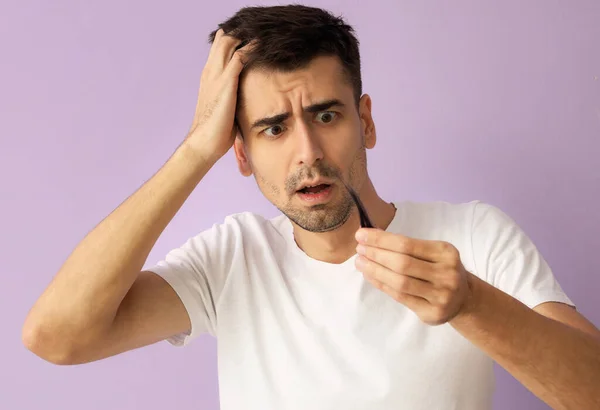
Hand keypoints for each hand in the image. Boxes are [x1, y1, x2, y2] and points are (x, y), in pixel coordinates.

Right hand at [184, 29, 253, 162]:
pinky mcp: (226, 83)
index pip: (218, 49)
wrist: (204, 142)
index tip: (246, 35)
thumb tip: (243, 99)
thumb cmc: (215, 130)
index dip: (230, 39)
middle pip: (223, 41)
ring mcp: (217, 76)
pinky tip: (261, 44)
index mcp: (208, 77)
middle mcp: (210, 72)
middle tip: (256, 29)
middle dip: (239, 32)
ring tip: (260, 30)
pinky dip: (250, 48)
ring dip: (244, 35)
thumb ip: (231, 97)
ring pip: (229, 43)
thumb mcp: (224, 107)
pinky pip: (239, 57)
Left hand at [354, 228, 473, 325]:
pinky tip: (370, 276)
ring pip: (400, 282)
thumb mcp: (433, 253)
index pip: (407, 244)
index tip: (361, 235)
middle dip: (376, 254)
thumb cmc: (440, 269)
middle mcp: (446, 273)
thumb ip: (407, 247)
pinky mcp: (432, 312)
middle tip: (359, 249)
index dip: (381, 239)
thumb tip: (371, 238)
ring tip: (360, 262)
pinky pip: (400, 297)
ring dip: (375, 271)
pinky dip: (382, 285)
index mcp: (445, 252)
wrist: (463, 298)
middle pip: (402, 263)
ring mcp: (440, 295)